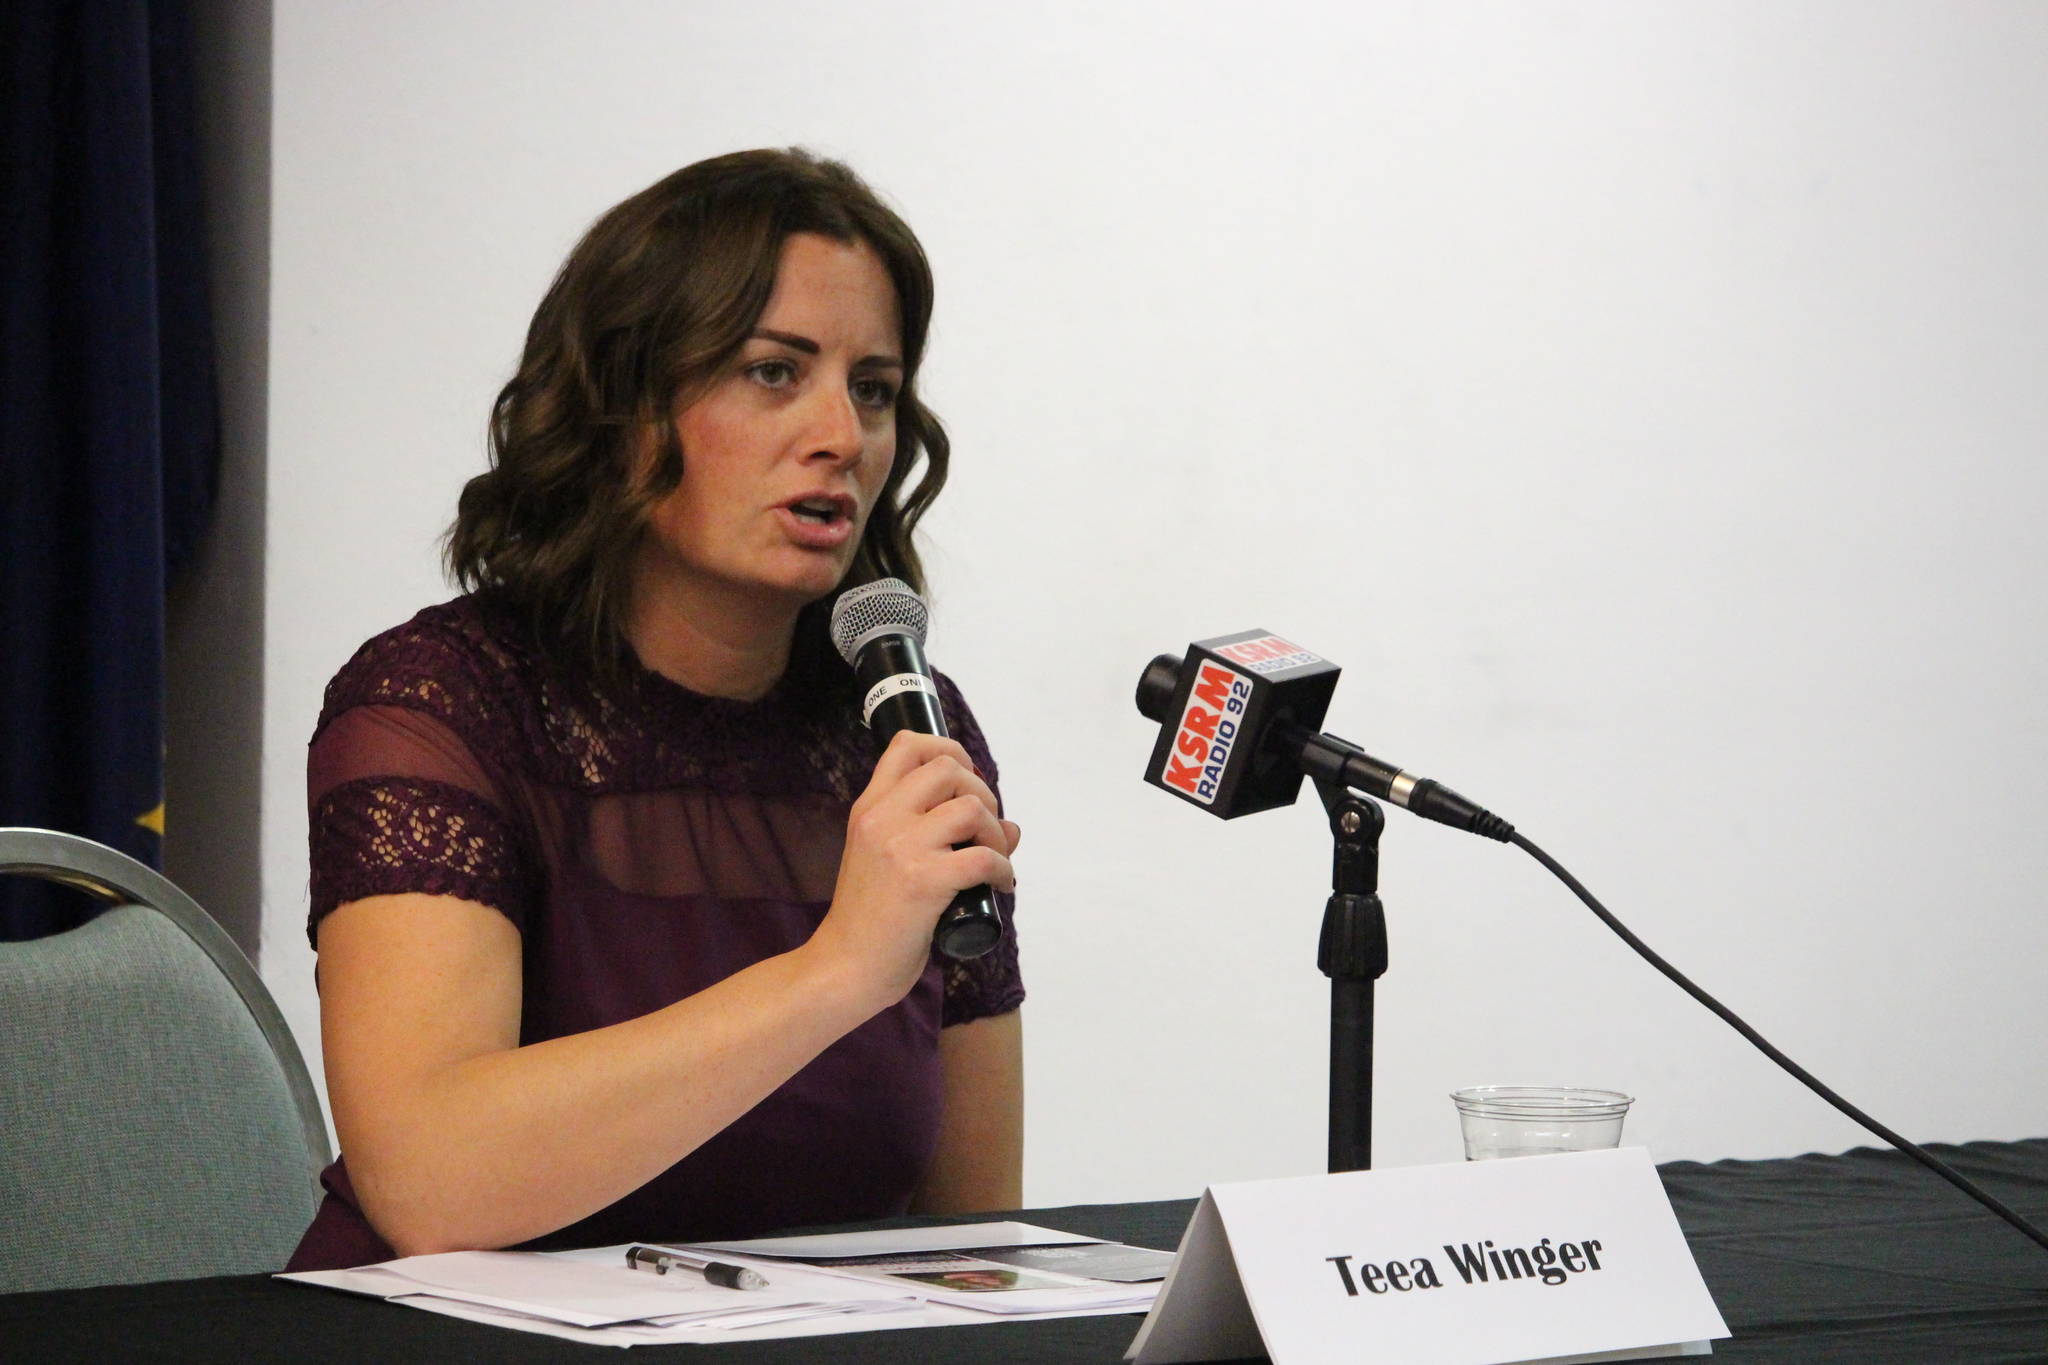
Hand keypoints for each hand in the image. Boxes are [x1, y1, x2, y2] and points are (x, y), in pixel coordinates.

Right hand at [810, 731, 1020, 1010]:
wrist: (845, 967)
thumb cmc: (870, 920)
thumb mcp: (886, 861)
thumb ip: (935, 837)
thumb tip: (1010, 827)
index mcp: (868, 808)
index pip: (907, 746)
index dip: (949, 750)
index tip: (967, 779)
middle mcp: (882, 818)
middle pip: (948, 769)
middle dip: (982, 793)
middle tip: (985, 830)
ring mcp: (902, 847)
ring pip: (971, 807)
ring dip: (996, 832)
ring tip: (994, 859)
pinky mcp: (924, 881)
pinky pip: (983, 858)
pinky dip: (1004, 870)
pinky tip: (1001, 886)